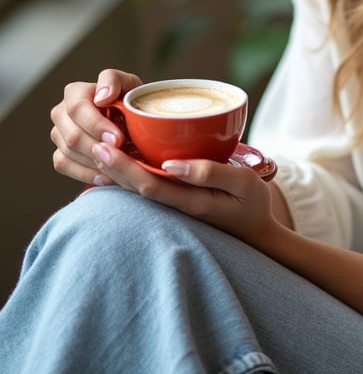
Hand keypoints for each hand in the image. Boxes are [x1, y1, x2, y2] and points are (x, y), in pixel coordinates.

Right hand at [50, 68, 143, 186]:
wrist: (130, 120)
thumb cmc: (129, 99)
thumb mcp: (129, 84)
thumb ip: (114, 81)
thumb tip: (101, 97)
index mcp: (75, 92)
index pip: (77, 109)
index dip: (96, 125)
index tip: (117, 138)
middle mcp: (61, 112)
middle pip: (72, 135)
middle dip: (97, 146)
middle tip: (120, 155)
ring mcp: (58, 135)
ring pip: (69, 152)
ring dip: (94, 161)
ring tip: (118, 167)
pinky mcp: (60, 153)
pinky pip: (65, 167)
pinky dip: (86, 173)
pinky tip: (107, 176)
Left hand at [91, 142, 278, 247]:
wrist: (257, 231)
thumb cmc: (252, 203)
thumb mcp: (243, 183)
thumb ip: (211, 172)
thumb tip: (172, 163)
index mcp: (190, 201)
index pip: (148, 184)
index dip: (124, 167)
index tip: (106, 147)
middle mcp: (177, 207)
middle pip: (136, 188)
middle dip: (113, 167)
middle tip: (93, 143)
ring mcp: (176, 206)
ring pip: (139, 189)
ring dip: (118, 171)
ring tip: (99, 149)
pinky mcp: (179, 202)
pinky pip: (150, 187)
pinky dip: (133, 174)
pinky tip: (122, 162)